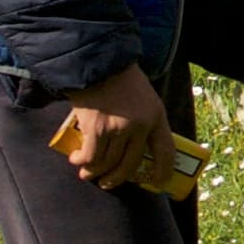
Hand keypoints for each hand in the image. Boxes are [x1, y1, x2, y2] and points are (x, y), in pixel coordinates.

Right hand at [47, 63, 171, 186]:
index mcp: (156, 116)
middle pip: (129, 164)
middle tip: (108, 183)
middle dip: (117, 179)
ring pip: (106, 163)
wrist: (97, 61)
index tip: (159, 182)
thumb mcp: (144, 96)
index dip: (164, 171)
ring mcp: (117, 129)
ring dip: (95, 173)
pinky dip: (82, 162)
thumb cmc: (120, 77)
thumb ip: (143, 119)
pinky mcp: (95, 129)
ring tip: (87, 174)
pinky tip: (77, 160)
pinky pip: (90, 157)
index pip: (166, 151)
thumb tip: (135, 147)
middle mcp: (139, 126)